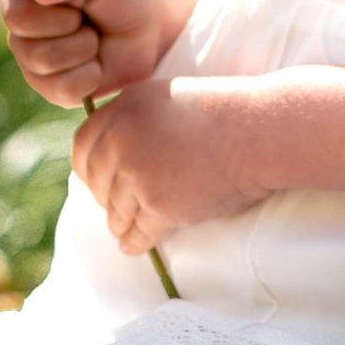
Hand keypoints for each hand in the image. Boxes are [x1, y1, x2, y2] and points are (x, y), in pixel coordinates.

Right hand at [0, 0, 173, 106]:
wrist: (151, 28)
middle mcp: (19, 12)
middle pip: (18, 19)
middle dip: (66, 19)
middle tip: (86, 13)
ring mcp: (28, 52)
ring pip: (40, 57)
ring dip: (82, 46)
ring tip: (94, 36)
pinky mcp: (47, 86)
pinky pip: (60, 88)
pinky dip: (89, 76)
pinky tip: (96, 62)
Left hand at [74, 78, 273, 255]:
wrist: (261, 130)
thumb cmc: (226, 112)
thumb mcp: (168, 98)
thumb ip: (136, 118)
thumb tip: (110, 154)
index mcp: (125, 107)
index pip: (83, 144)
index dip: (87, 166)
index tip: (96, 179)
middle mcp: (123, 138)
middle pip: (95, 180)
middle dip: (104, 197)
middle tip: (115, 206)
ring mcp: (139, 173)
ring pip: (115, 210)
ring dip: (121, 222)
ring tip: (126, 228)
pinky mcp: (159, 205)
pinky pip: (137, 233)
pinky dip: (135, 243)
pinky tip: (133, 246)